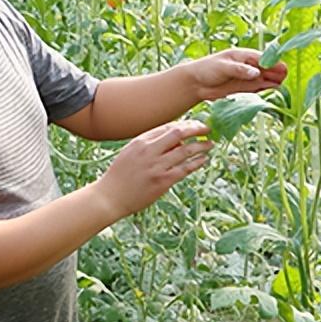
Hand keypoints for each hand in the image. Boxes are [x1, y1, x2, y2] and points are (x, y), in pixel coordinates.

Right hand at [94, 120, 213, 217]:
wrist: (110, 197)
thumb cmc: (120, 175)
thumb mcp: (131, 153)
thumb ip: (150, 145)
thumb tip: (176, 140)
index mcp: (140, 141)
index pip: (168, 126)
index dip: (185, 124)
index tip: (195, 124)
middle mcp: (149, 151)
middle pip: (179, 134)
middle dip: (196, 129)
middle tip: (207, 129)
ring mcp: (156, 166)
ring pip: (186, 151)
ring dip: (201, 146)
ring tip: (210, 144)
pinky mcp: (162, 181)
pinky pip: (185, 169)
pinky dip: (197, 163)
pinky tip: (204, 159)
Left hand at [188, 48, 287, 101]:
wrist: (196, 83)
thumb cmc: (207, 69)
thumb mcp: (223, 66)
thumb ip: (240, 70)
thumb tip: (256, 73)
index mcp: (245, 55)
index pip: (265, 58)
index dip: (275, 63)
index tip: (284, 70)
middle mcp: (250, 65)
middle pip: (269, 69)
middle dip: (278, 74)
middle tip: (286, 82)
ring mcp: (249, 77)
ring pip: (267, 79)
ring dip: (275, 84)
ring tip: (285, 91)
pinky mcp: (246, 88)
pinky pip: (261, 89)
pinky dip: (268, 91)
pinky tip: (275, 95)